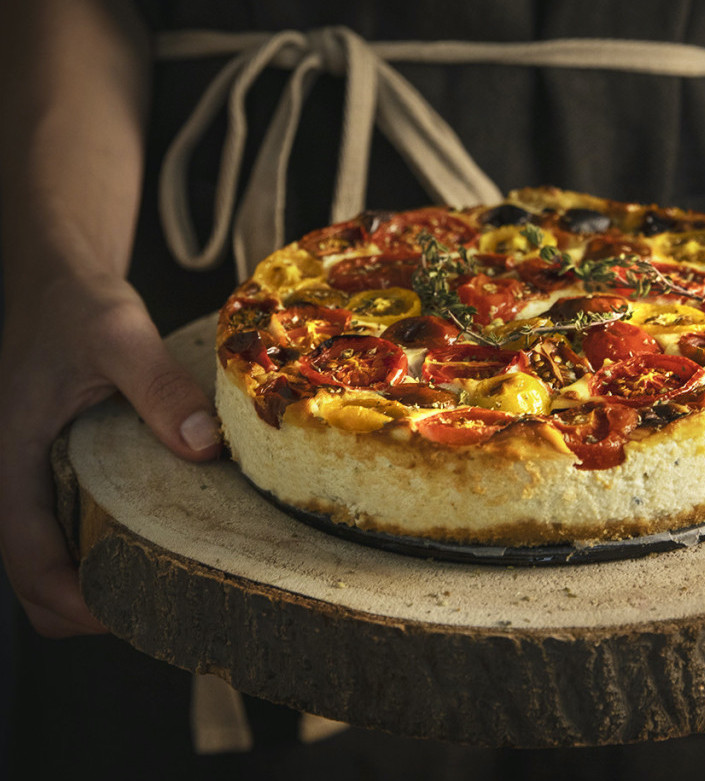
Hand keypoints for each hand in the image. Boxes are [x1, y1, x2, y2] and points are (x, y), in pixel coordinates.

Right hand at [0, 274, 220, 636]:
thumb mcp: (120, 335)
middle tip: (160, 605)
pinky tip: (154, 535)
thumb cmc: (76, 303)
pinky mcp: (52, 467)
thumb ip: (158, 387)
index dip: (75, 604)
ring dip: (94, 579)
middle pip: (34, 577)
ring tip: (164, 578)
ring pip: (49, 556)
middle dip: (89, 605)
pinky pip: (64, 526)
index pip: (27, 562)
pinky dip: (99, 546)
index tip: (132, 617)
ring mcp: (29, 476)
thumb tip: (201, 447)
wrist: (58, 279)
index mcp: (8, 459)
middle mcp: (10, 477)